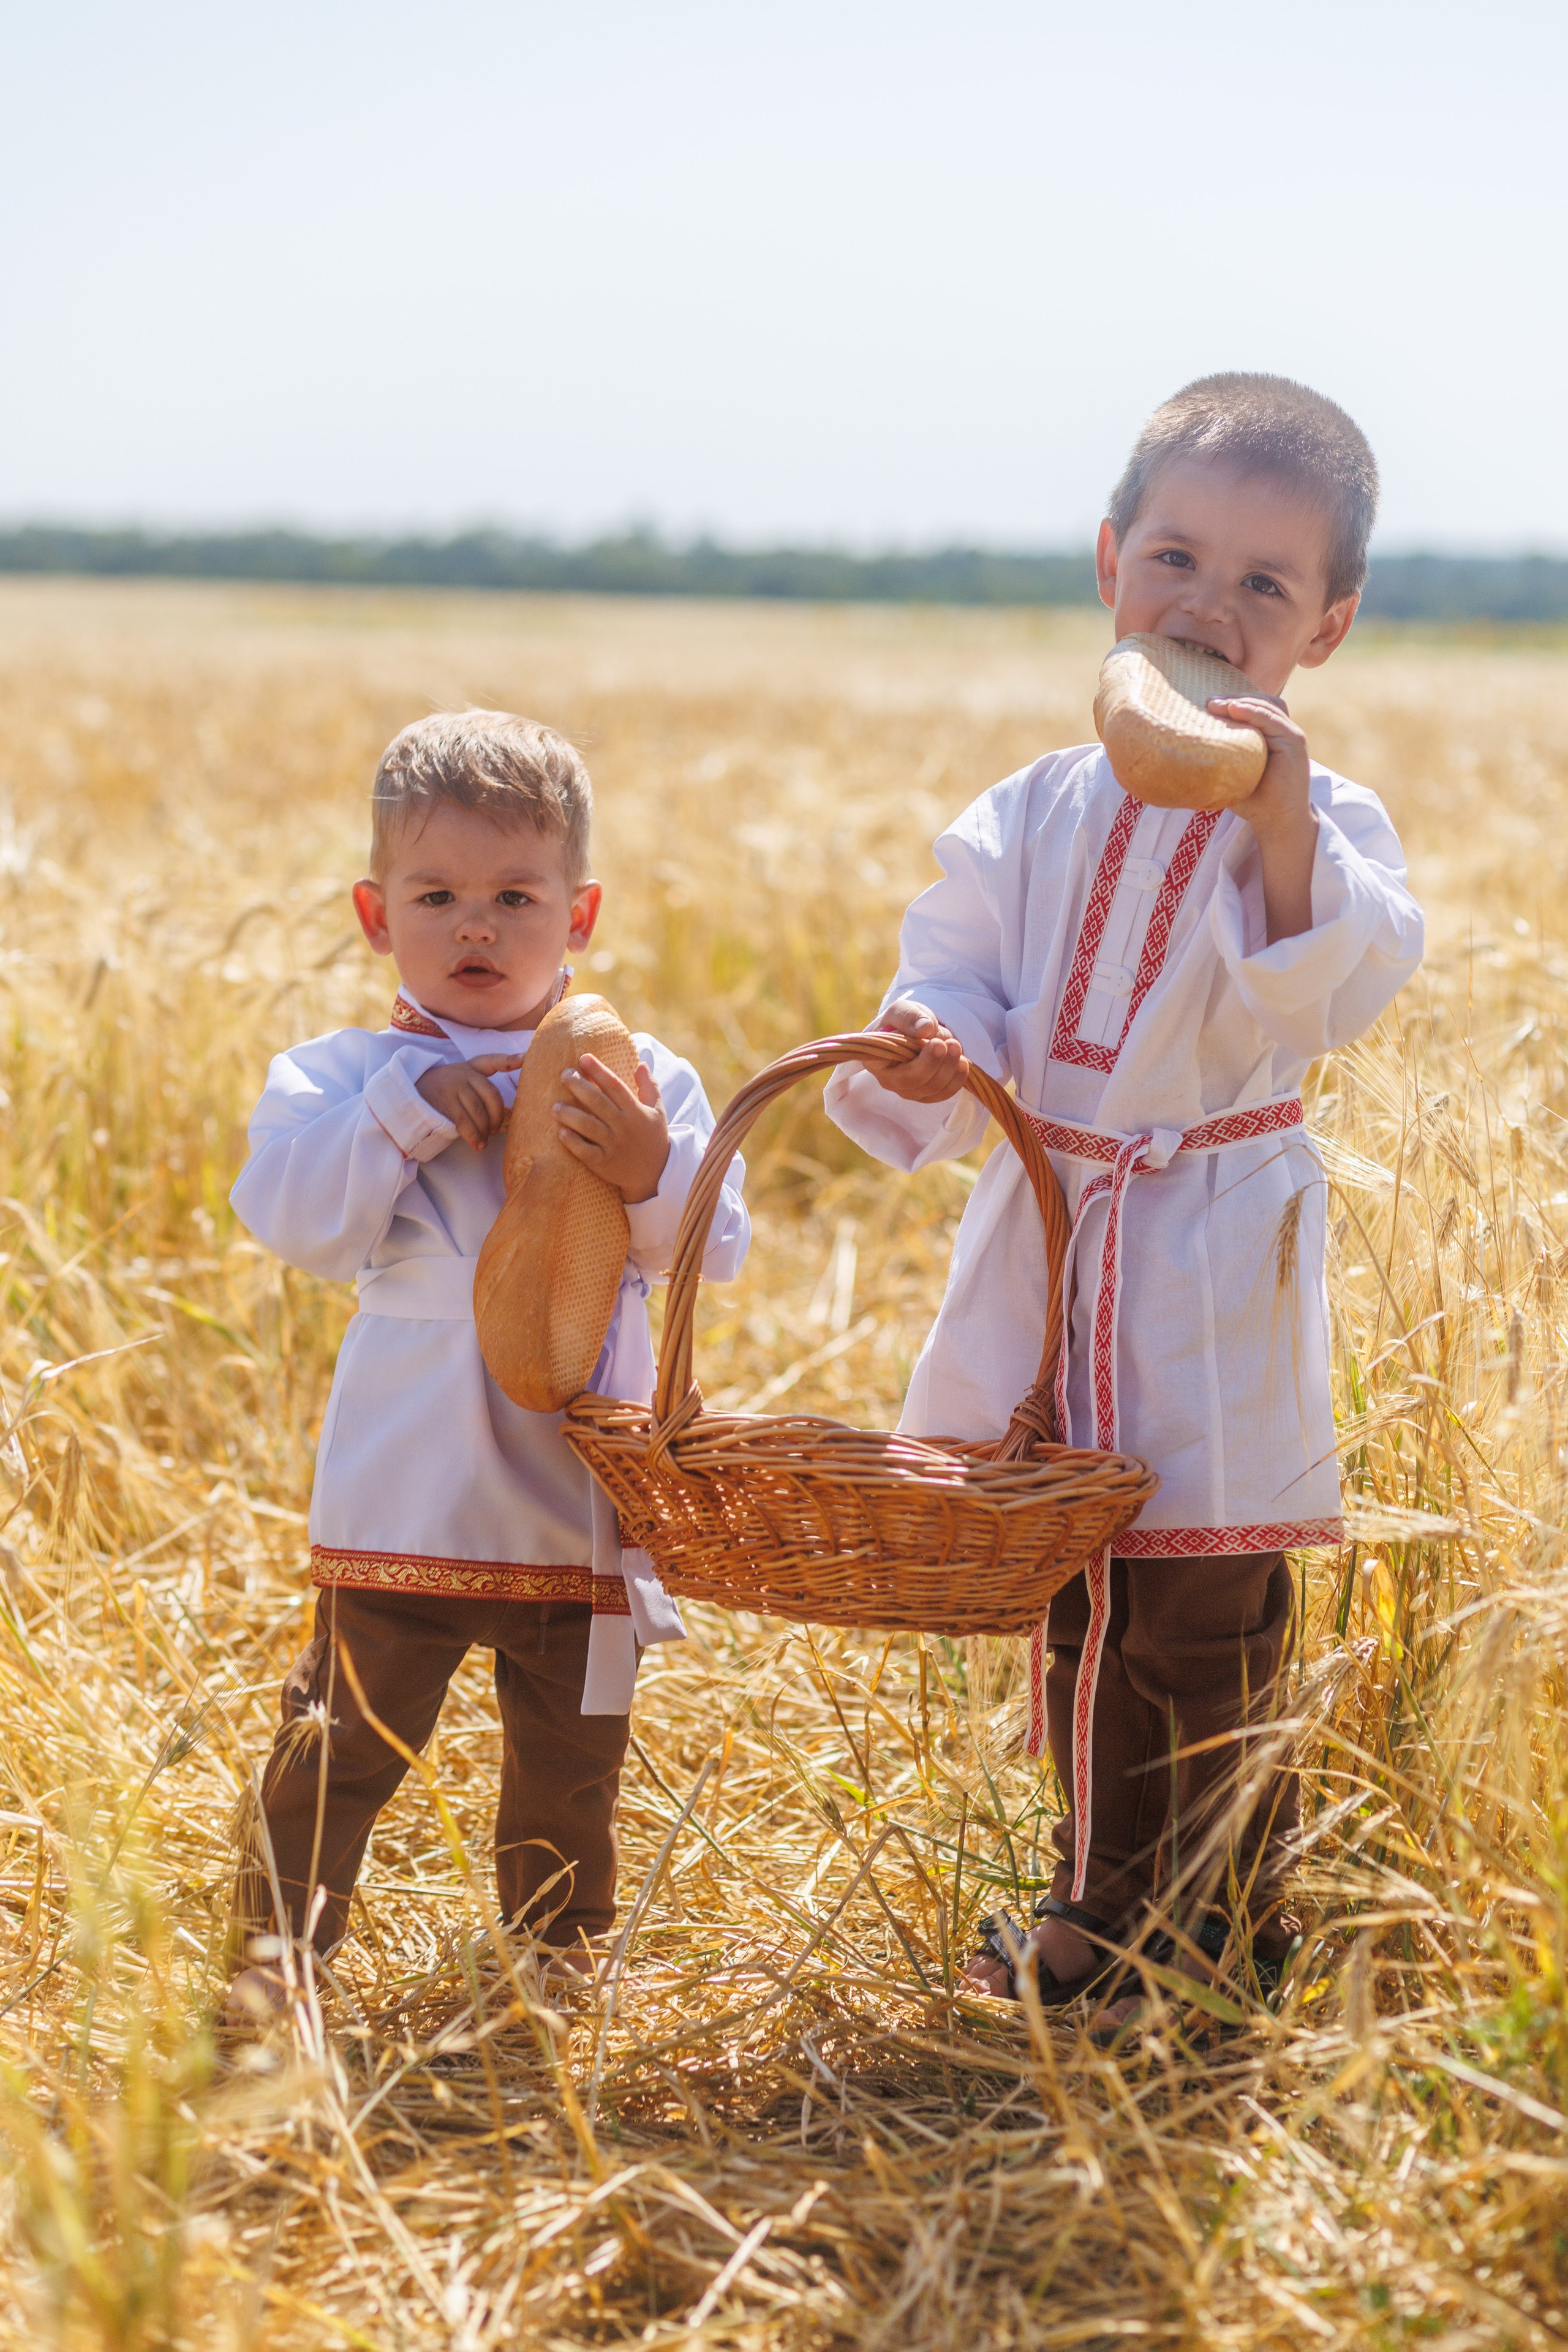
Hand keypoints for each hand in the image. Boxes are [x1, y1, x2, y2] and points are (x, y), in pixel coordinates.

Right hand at [415, 1054, 523, 1152]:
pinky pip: (466, 1122)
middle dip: (497, 1117)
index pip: (492, 1061)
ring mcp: (454, 1087)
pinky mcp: (445, 1102)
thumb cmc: (440, 1092)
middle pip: (492, 1096)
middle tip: (495, 1130)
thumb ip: (478, 1088)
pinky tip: (478, 1144)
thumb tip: (504, 1113)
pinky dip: (474, 1136)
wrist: (406, 1095)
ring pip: (480, 1112)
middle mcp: (464, 1074)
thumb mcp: (458, 1080)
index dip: (510, 1060)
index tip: (526, 1057)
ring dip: (485, 1130)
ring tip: (484, 1140)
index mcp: (471, 1067)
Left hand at [553, 1052, 669, 1202]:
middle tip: (564, 1074)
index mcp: (635, 1111)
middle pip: (598, 1103)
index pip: (615, 1086)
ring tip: (555, 1106)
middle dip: (580, 1086)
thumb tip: (641, 1063)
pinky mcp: (604, 1164)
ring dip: (570, 1115)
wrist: (655, 1174)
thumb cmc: (653, 1137)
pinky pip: (586, 1152)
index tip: (583, 1057)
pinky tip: (561, 1132)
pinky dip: (573, 1142)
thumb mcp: (658, 1110)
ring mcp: (613, 1146)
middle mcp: (624, 1127)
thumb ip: (650, 1086)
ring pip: (589, 1127)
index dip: (599, 1071)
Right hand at [861, 998, 967, 1100]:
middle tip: (953, 1043)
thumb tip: (926, 1028)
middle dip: (937, 1063)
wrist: (914, 1031)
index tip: (938, 1042)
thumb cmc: (903, 1021)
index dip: (920, 1062)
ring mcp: (907, 1090)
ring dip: (950, 1069)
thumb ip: (909, 1016)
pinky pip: (943, 1094)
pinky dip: (956, 1080)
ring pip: (931, 1089)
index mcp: (875, 1060)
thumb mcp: (901, 1010)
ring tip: (957, 1046)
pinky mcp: (925, 1094)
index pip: (893, 1068)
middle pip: (914, 1082)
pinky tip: (963, 1063)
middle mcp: (888, 1080)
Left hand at [1208, 695, 1317, 944]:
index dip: (1232, 700)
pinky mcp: (1294, 743)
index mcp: (1270, 734)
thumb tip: (1176, 753)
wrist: (1276, 822)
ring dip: (1240, 700)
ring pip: (1267, 705)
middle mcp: (1283, 731)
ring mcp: (1291, 735)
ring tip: (1214, 704)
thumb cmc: (1252, 800)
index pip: (1254, 706)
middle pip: (1261, 700)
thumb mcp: (1229, 773)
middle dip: (1234, 696)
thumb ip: (1216, 758)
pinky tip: (1233, 709)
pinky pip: (1273, 720)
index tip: (1205, 702)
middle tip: (1206, 701)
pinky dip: (1253, 712)